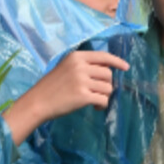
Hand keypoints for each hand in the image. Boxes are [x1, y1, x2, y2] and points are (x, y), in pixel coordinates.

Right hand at [4, 51, 129, 144]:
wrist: (38, 102)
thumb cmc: (51, 86)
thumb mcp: (65, 67)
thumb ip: (83, 66)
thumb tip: (106, 72)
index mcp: (76, 57)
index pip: (103, 56)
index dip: (117, 61)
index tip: (126, 67)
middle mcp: (80, 66)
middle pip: (107, 74)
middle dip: (106, 84)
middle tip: (97, 92)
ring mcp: (81, 81)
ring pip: (108, 88)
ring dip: (104, 96)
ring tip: (94, 101)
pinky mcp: (83, 96)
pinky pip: (103, 99)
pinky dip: (102, 105)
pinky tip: (94, 107)